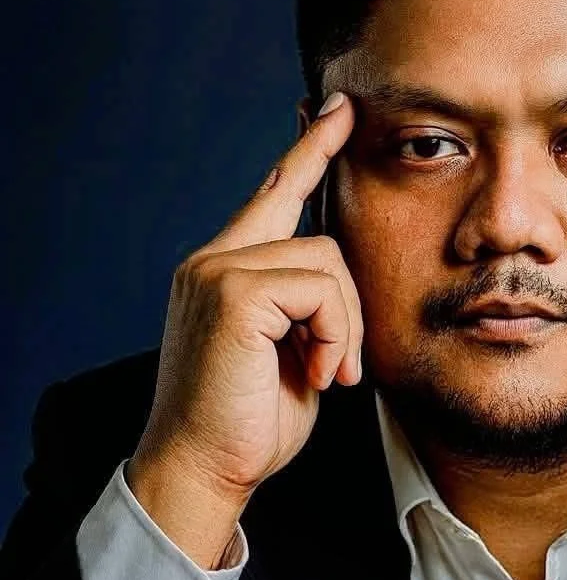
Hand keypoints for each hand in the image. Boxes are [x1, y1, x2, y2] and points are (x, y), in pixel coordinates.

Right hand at [127, 93, 361, 566]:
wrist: (206, 468)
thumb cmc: (251, 423)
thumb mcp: (293, 355)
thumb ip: (310, 309)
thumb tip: (343, 284)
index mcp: (228, 270)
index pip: (275, 193)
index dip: (311, 150)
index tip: (339, 111)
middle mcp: (215, 259)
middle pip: (321, 236)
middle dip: (348, 308)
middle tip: (339, 369)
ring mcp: (217, 270)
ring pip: (328, 262)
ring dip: (343, 329)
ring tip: (326, 376)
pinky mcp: (232, 290)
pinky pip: (321, 287)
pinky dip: (334, 335)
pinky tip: (318, 374)